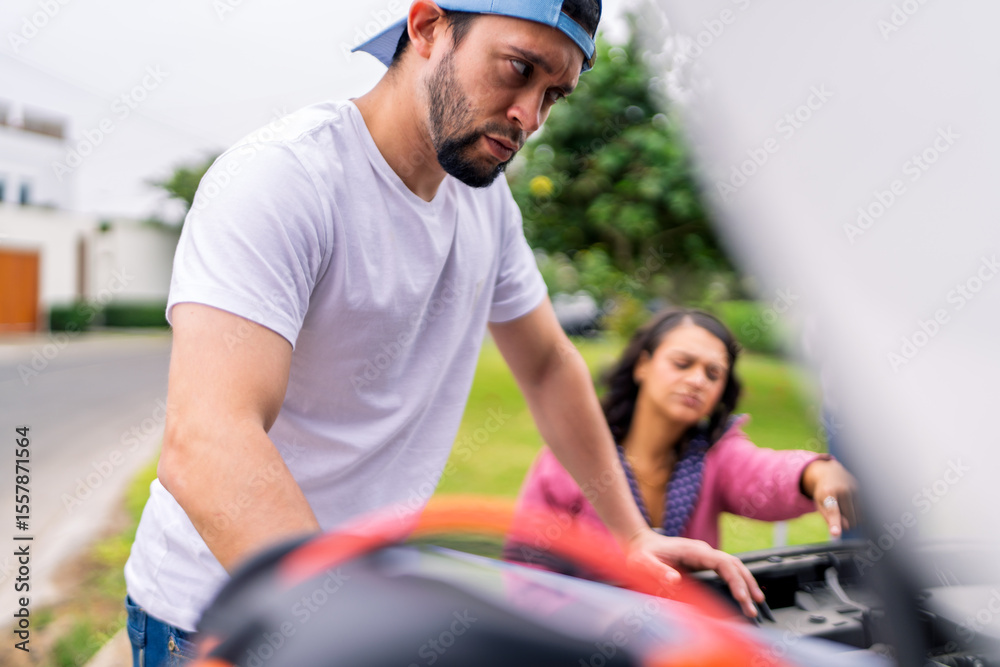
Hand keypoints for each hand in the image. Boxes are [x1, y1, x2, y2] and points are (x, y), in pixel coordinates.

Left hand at [626, 530, 764, 617]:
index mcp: (693, 550)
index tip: (742, 597)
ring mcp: (705, 555)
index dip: (734, 579)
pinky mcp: (704, 561)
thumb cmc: (641, 554)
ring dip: (746, 583)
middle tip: (754, 608)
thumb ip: (658, 571)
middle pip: (733, 565)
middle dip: (746, 585)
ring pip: (733, 566)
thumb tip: (675, 580)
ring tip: (757, 604)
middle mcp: (703, 551)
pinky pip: (726, 570)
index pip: (722, 563)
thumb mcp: (643, 563)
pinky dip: (738, 582)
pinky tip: (743, 595)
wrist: (639, 543)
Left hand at [801, 459, 857, 537]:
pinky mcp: (864, 490)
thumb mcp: (819, 503)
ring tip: (844, 507)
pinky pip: (866, 512)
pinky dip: (859, 513)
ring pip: (860, 518)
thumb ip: (827, 518)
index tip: (835, 533)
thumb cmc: (824, 492)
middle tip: (838, 515)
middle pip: (850, 520)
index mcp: (829, 493)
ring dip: (853, 518)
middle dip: (845, 524)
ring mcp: (856, 489)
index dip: (835, 523)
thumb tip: (840, 531)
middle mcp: (844, 490)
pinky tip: (851, 504)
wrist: (831, 472)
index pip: (833, 511)